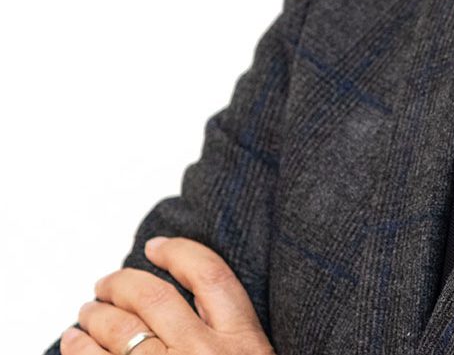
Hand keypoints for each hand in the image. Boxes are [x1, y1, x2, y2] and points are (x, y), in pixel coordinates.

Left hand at [61, 237, 273, 354]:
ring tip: (85, 314)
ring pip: (121, 331)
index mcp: (243, 342)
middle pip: (155, 299)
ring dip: (96, 317)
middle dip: (122, 284)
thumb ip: (235, 337)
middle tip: (105, 283)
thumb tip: (198, 309)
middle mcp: (204, 354)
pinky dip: (81, 350)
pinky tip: (74, 344)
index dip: (180, 253)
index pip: (210, 276)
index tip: (157, 246)